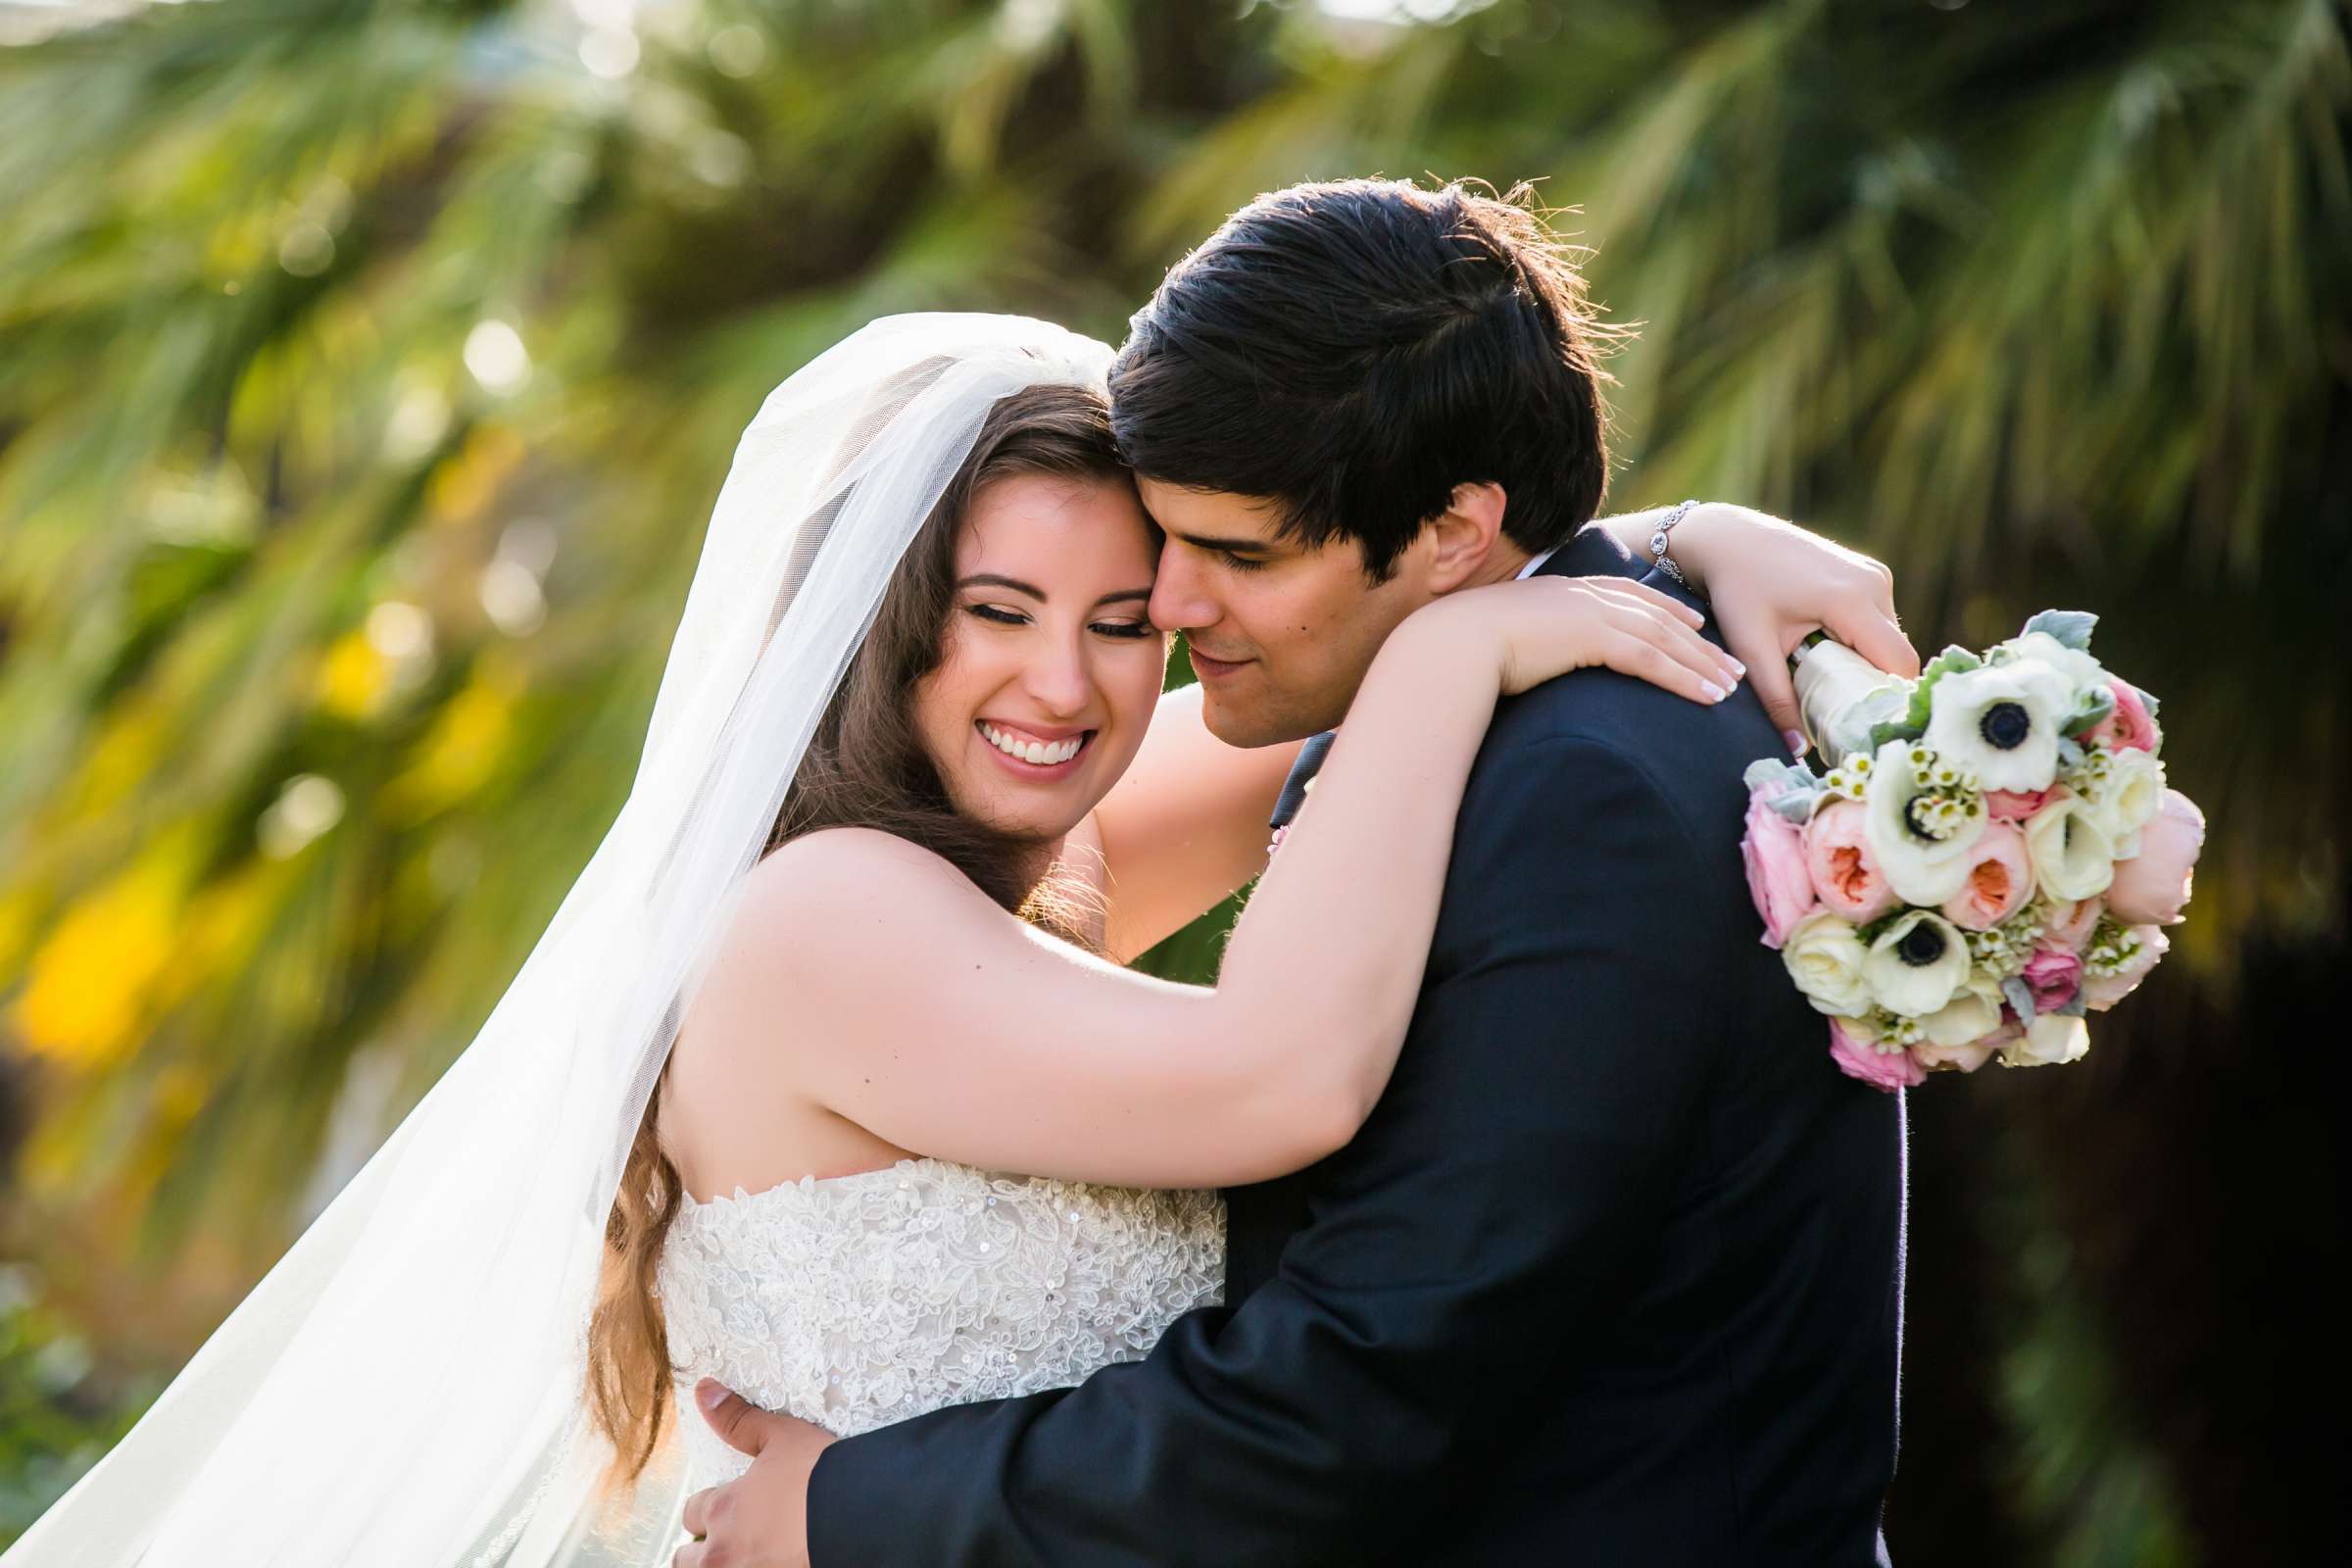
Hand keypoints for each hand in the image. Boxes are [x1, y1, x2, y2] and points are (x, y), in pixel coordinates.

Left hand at [673, 1379, 834, 1567]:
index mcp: (723, 1510)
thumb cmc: (820, 1475)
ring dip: (717, 1565)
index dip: (706, 1505)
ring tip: (741, 1554)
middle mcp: (725, 1552)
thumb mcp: (780, 1436)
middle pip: (686, 1558)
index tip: (722, 1503)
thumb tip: (704, 1390)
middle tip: (724, 1538)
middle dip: (700, 1547)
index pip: (692, 1512)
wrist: (862, 1514)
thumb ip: (737, 1419)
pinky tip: (772, 1559)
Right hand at [1419, 574, 1743, 704]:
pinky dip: (1685, 678)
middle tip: (1731, 663)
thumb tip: (1527, 665)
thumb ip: (1528, 645)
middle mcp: (1583, 594)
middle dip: (1699, 640)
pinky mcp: (1593, 637)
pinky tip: (1709, 696)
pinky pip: (1652, 659)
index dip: (1667, 606)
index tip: (1696, 620)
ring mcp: (1590, 612)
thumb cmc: (1463, 650)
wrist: (1451, 643)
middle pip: (1657, 615)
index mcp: (1564, 590)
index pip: (1629, 594)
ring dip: (1702, 663)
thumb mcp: (1503, 640)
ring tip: (1731, 687)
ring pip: (1664, 637)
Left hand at [1663, 504, 1918, 752]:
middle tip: (1840, 710)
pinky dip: (1863, 641)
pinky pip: (1881, 621)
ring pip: (1891, 638)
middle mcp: (1874, 583)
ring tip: (1827, 679)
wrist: (1730, 538)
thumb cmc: (1737, 589)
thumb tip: (1796, 750)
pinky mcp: (1870, 572)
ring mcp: (1875, 574)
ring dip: (1867, 662)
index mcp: (1851, 599)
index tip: (1864, 725)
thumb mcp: (1752, 647)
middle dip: (1874, 685)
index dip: (1887, 699)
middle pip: (1897, 654)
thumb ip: (1776, 699)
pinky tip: (1828, 650)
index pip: (1897, 664)